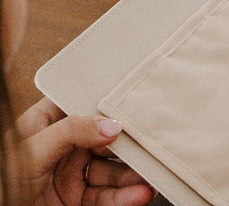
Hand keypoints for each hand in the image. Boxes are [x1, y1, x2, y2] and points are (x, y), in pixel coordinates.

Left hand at [15, 98, 153, 205]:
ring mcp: (72, 175)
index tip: (135, 96)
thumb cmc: (1, 183)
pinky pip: (106, 196)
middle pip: (105, 139)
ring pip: (111, 170)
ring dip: (131, 175)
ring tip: (147, 179)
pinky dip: (125, 197)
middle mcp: (63, 146)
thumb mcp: (32, 150)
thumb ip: (72, 131)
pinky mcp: (77, 201)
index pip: (82, 103)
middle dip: (129, 145)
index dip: (108, 100)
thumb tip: (112, 124)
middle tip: (150, 145)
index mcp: (46, 123)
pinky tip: (138, 194)